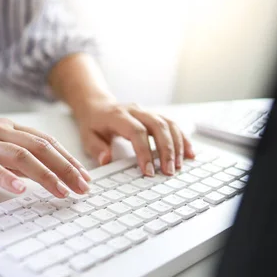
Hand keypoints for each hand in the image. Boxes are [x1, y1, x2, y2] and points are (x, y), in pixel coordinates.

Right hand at [0, 118, 91, 197]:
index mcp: (8, 129)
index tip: (85, 177)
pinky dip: (6, 178)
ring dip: (45, 175)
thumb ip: (18, 163)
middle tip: (82, 187)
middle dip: (65, 168)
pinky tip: (20, 190)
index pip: (46, 142)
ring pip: (20, 155)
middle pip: (40, 147)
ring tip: (61, 191)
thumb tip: (48, 176)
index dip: (68, 159)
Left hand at [74, 100, 194, 175]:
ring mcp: (147, 112)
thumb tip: (106, 159)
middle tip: (169, 171)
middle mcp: (136, 111)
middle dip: (166, 150)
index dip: (144, 151)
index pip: (136, 132)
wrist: (97, 105)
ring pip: (168, 124)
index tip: (148, 171)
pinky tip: (189, 153)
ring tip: (180, 165)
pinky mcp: (155, 116)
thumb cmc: (93, 124)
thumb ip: (96, 148)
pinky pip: (173, 125)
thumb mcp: (87, 137)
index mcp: (118, 116)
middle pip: (158, 126)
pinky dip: (183, 139)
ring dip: (177, 145)